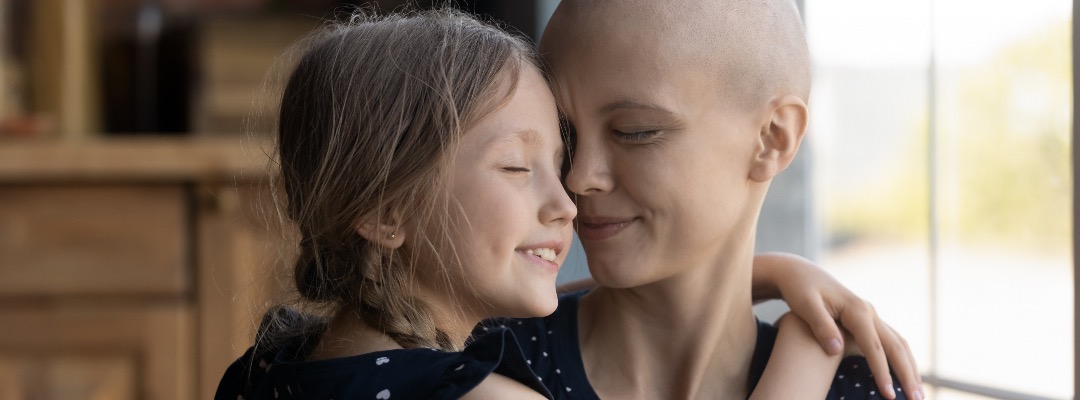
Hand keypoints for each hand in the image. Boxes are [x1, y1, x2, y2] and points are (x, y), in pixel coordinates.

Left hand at [752, 252, 923, 399]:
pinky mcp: (866, 320)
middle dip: (907, 375)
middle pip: (895, 346)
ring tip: (917, 395)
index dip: (882, 372)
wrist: (799, 273)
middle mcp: (869, 312)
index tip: (889, 395)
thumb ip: (821, 326)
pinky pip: (890, 342)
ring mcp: (870, 316)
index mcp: (856, 309)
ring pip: (898, 344)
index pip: (874, 346)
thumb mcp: (805, 305)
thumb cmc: (799, 289)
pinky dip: (901, 359)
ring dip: (910, 368)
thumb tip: (835, 350)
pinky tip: (905, 375)